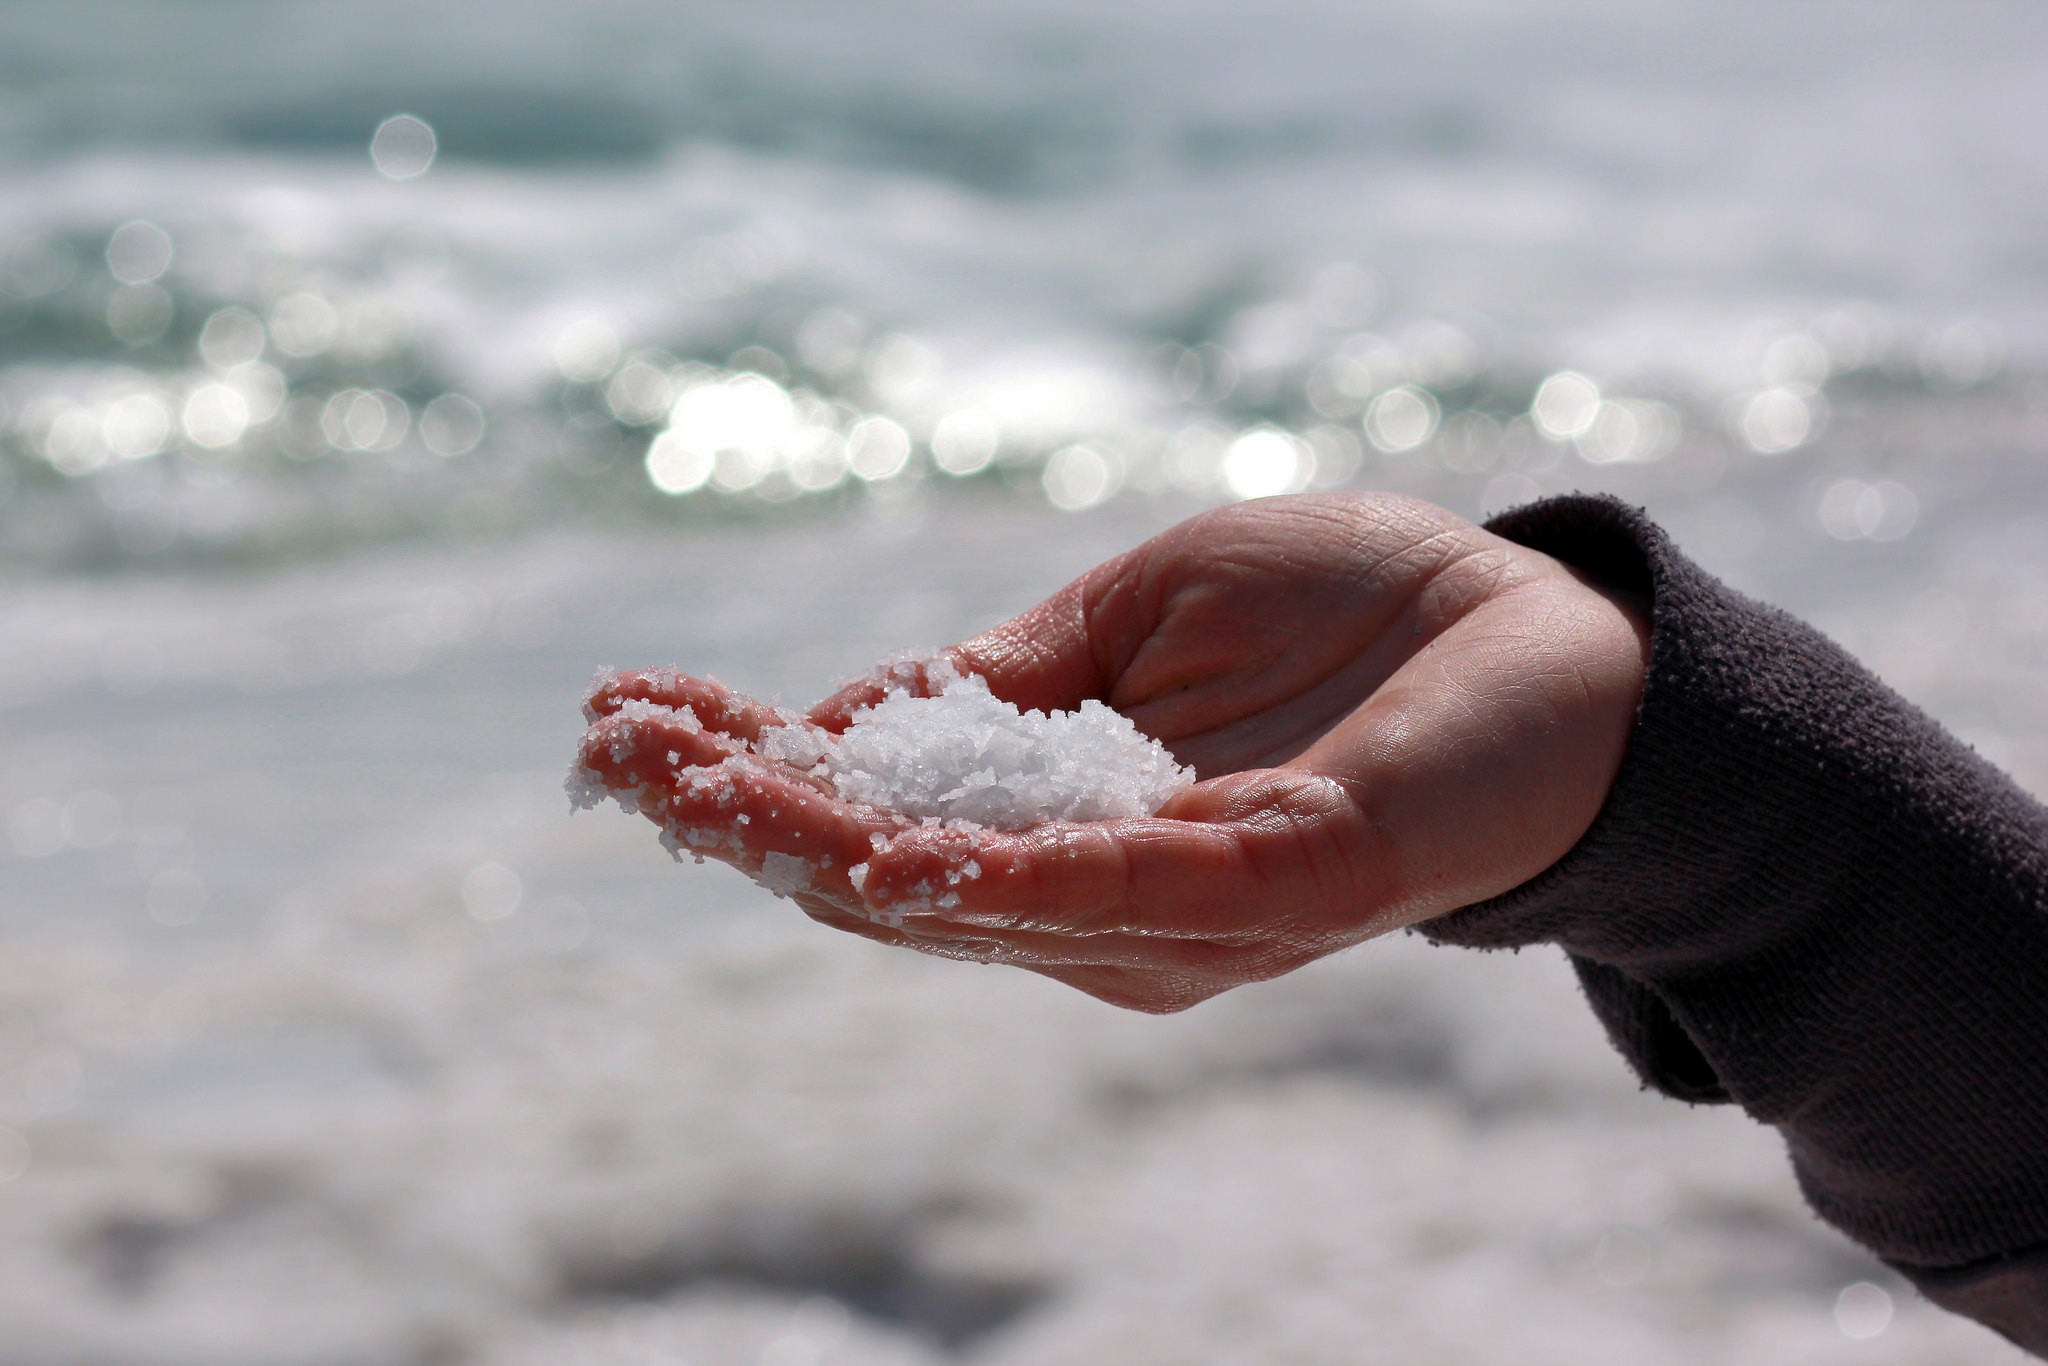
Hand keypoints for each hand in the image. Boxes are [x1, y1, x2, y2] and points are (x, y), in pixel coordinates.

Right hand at [574, 493, 1648, 1011]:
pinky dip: (995, 874)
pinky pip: (1114, 890)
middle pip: (892, 872)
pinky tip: (881, 842)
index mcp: (1068, 818)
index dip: (752, 771)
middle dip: (747, 813)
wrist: (1550, 638)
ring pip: (971, 895)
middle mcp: (1104, 894)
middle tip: (615, 750)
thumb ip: (1016, 675)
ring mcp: (1183, 911)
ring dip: (822, 840)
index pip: (880, 812)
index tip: (628, 717)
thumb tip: (848, 715)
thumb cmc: (1358, 618)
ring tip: (690, 778)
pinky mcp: (1275, 889)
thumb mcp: (1149, 611)